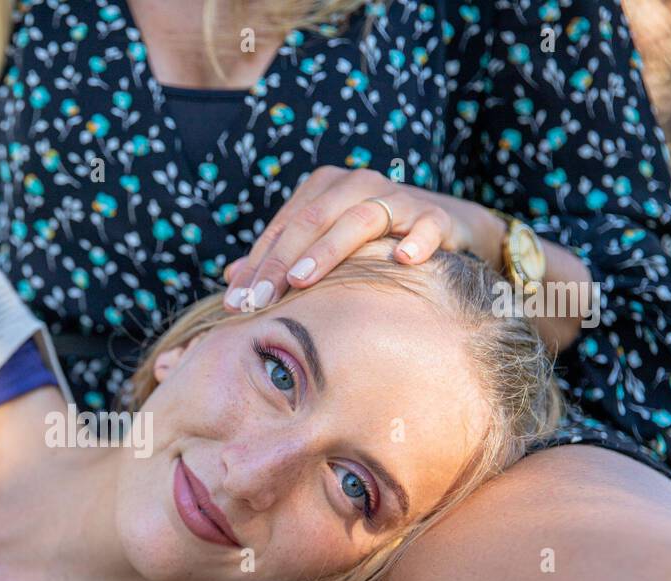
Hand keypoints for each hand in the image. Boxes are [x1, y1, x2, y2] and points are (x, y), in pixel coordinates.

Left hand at [221, 166, 502, 310]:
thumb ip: (280, 259)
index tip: (235, 304)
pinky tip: (402, 259)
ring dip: (328, 251)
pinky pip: (426, 225)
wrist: (441, 228)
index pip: (282, 228)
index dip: (256, 266)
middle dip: (280, 264)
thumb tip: (229, 281)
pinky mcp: (434, 217)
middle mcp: (357, 185)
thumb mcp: (322, 247)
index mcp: (324, 189)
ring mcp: (397, 198)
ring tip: (302, 281)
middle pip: (311, 222)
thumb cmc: (369, 242)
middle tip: (257, 301)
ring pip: (358, 219)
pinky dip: (416, 240)